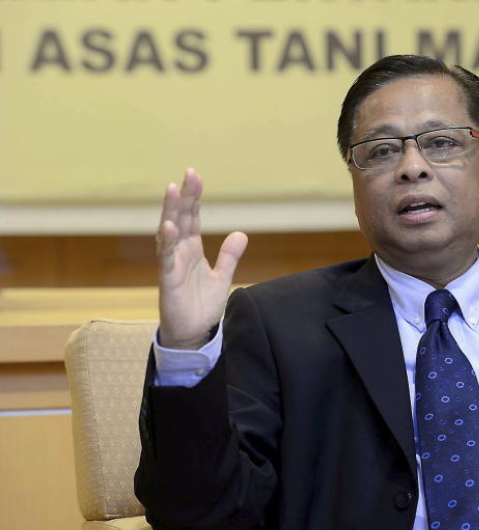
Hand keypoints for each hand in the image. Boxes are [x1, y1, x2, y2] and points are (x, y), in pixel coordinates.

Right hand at [157, 169, 247, 349]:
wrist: (193, 334)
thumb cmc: (202, 306)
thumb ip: (229, 255)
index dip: (194, 198)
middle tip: (189, 174)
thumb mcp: (223, 277)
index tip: (196, 176)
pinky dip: (167, 242)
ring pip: (169, 233)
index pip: (192, 218)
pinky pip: (165, 259)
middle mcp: (179, 252)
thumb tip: (241, 233)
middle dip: (184, 196)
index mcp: (192, 249)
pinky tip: (168, 226)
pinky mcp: (168, 280)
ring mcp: (172, 264)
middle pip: (181, 218)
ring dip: (170, 211)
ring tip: (172, 189)